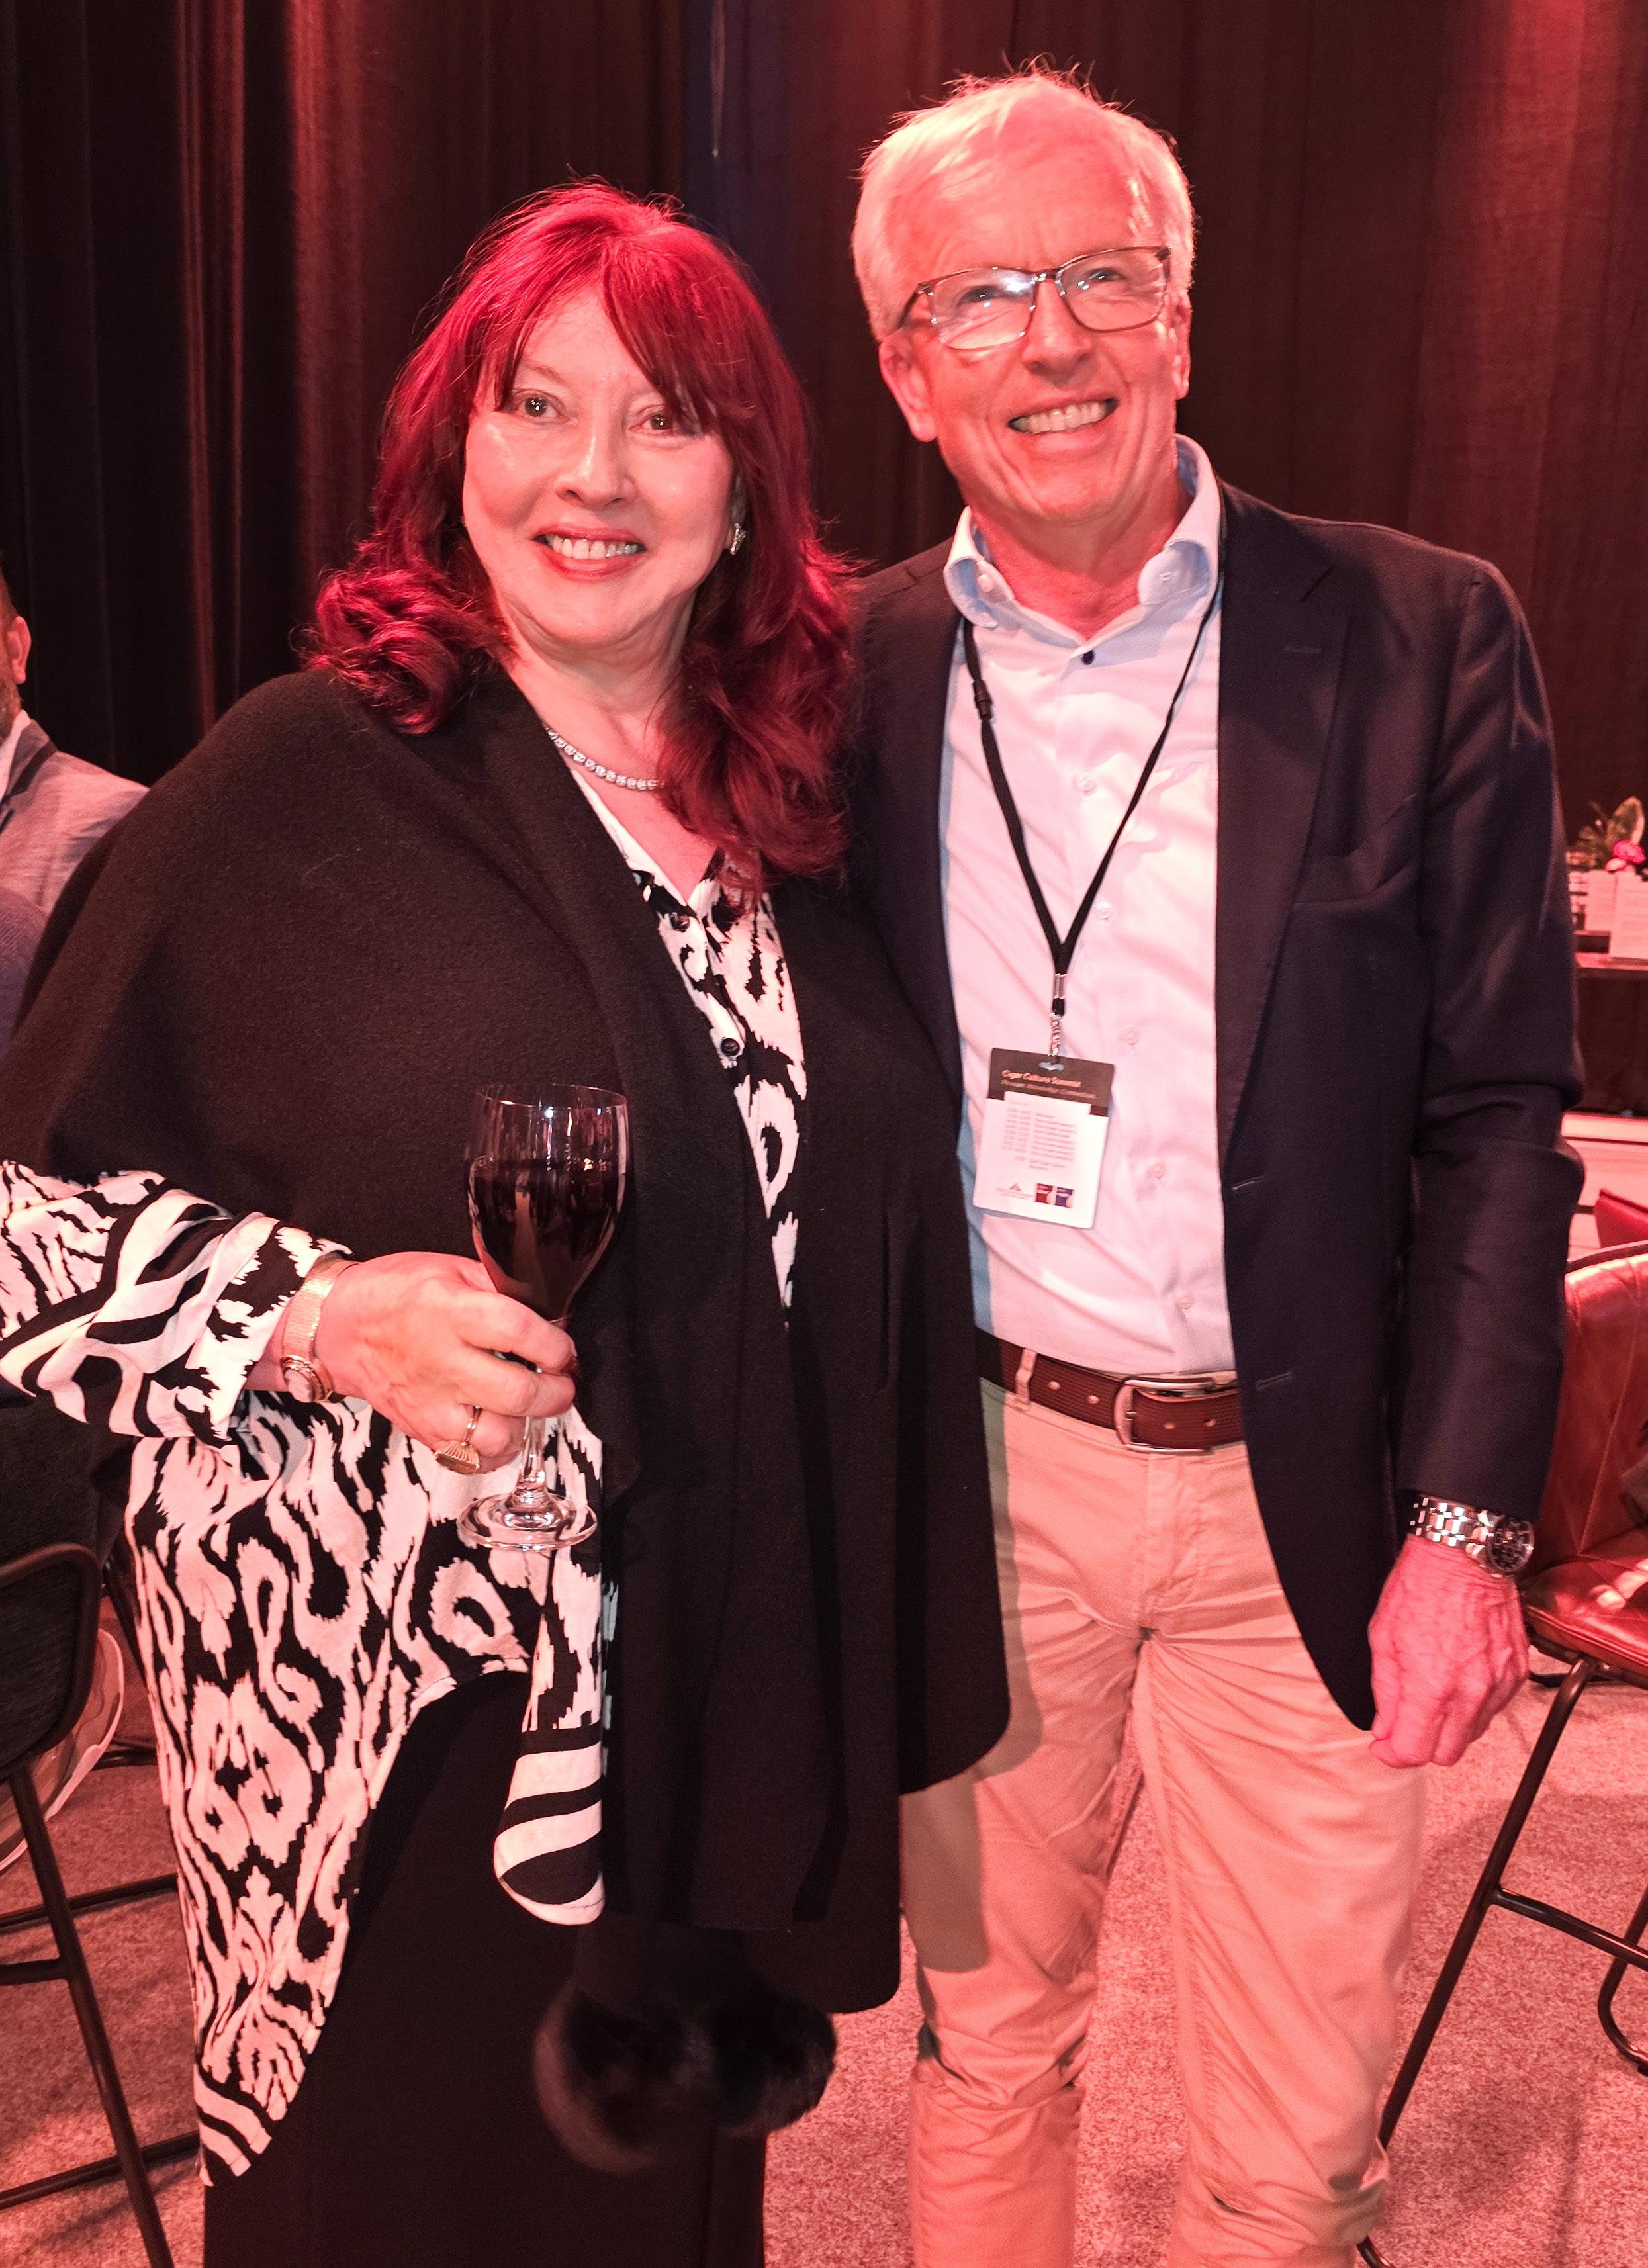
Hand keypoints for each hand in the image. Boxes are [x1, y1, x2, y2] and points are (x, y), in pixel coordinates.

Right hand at [261, 1253, 575, 1469]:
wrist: (337, 1328)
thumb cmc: (394, 1293)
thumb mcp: (449, 1268)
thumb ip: (498, 1286)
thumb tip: (548, 1311)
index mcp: (451, 1311)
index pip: (520, 1333)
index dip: (556, 1345)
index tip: (564, 1348)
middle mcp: (442, 1361)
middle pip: (518, 1393)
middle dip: (557, 1392)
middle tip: (561, 1382)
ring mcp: (430, 1402)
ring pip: (497, 1436)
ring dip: (526, 1425)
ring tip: (529, 1408)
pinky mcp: (421, 1429)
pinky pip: (469, 1458)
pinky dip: (493, 1451)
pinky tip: (499, 1427)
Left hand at [1368, 1535, 1527, 1767]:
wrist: (1464, 1555)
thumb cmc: (1421, 1587)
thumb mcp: (1383, 1638)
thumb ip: (1385, 1692)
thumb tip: (1385, 1728)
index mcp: (1432, 1686)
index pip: (1414, 1751)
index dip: (1393, 1754)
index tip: (1384, 1745)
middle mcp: (1470, 1692)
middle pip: (1447, 1754)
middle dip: (1421, 1747)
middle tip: (1403, 1726)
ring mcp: (1498, 1683)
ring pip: (1472, 1734)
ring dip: (1449, 1727)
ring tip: (1431, 1697)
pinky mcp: (1516, 1671)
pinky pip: (1494, 1708)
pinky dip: (1474, 1706)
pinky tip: (1458, 1682)